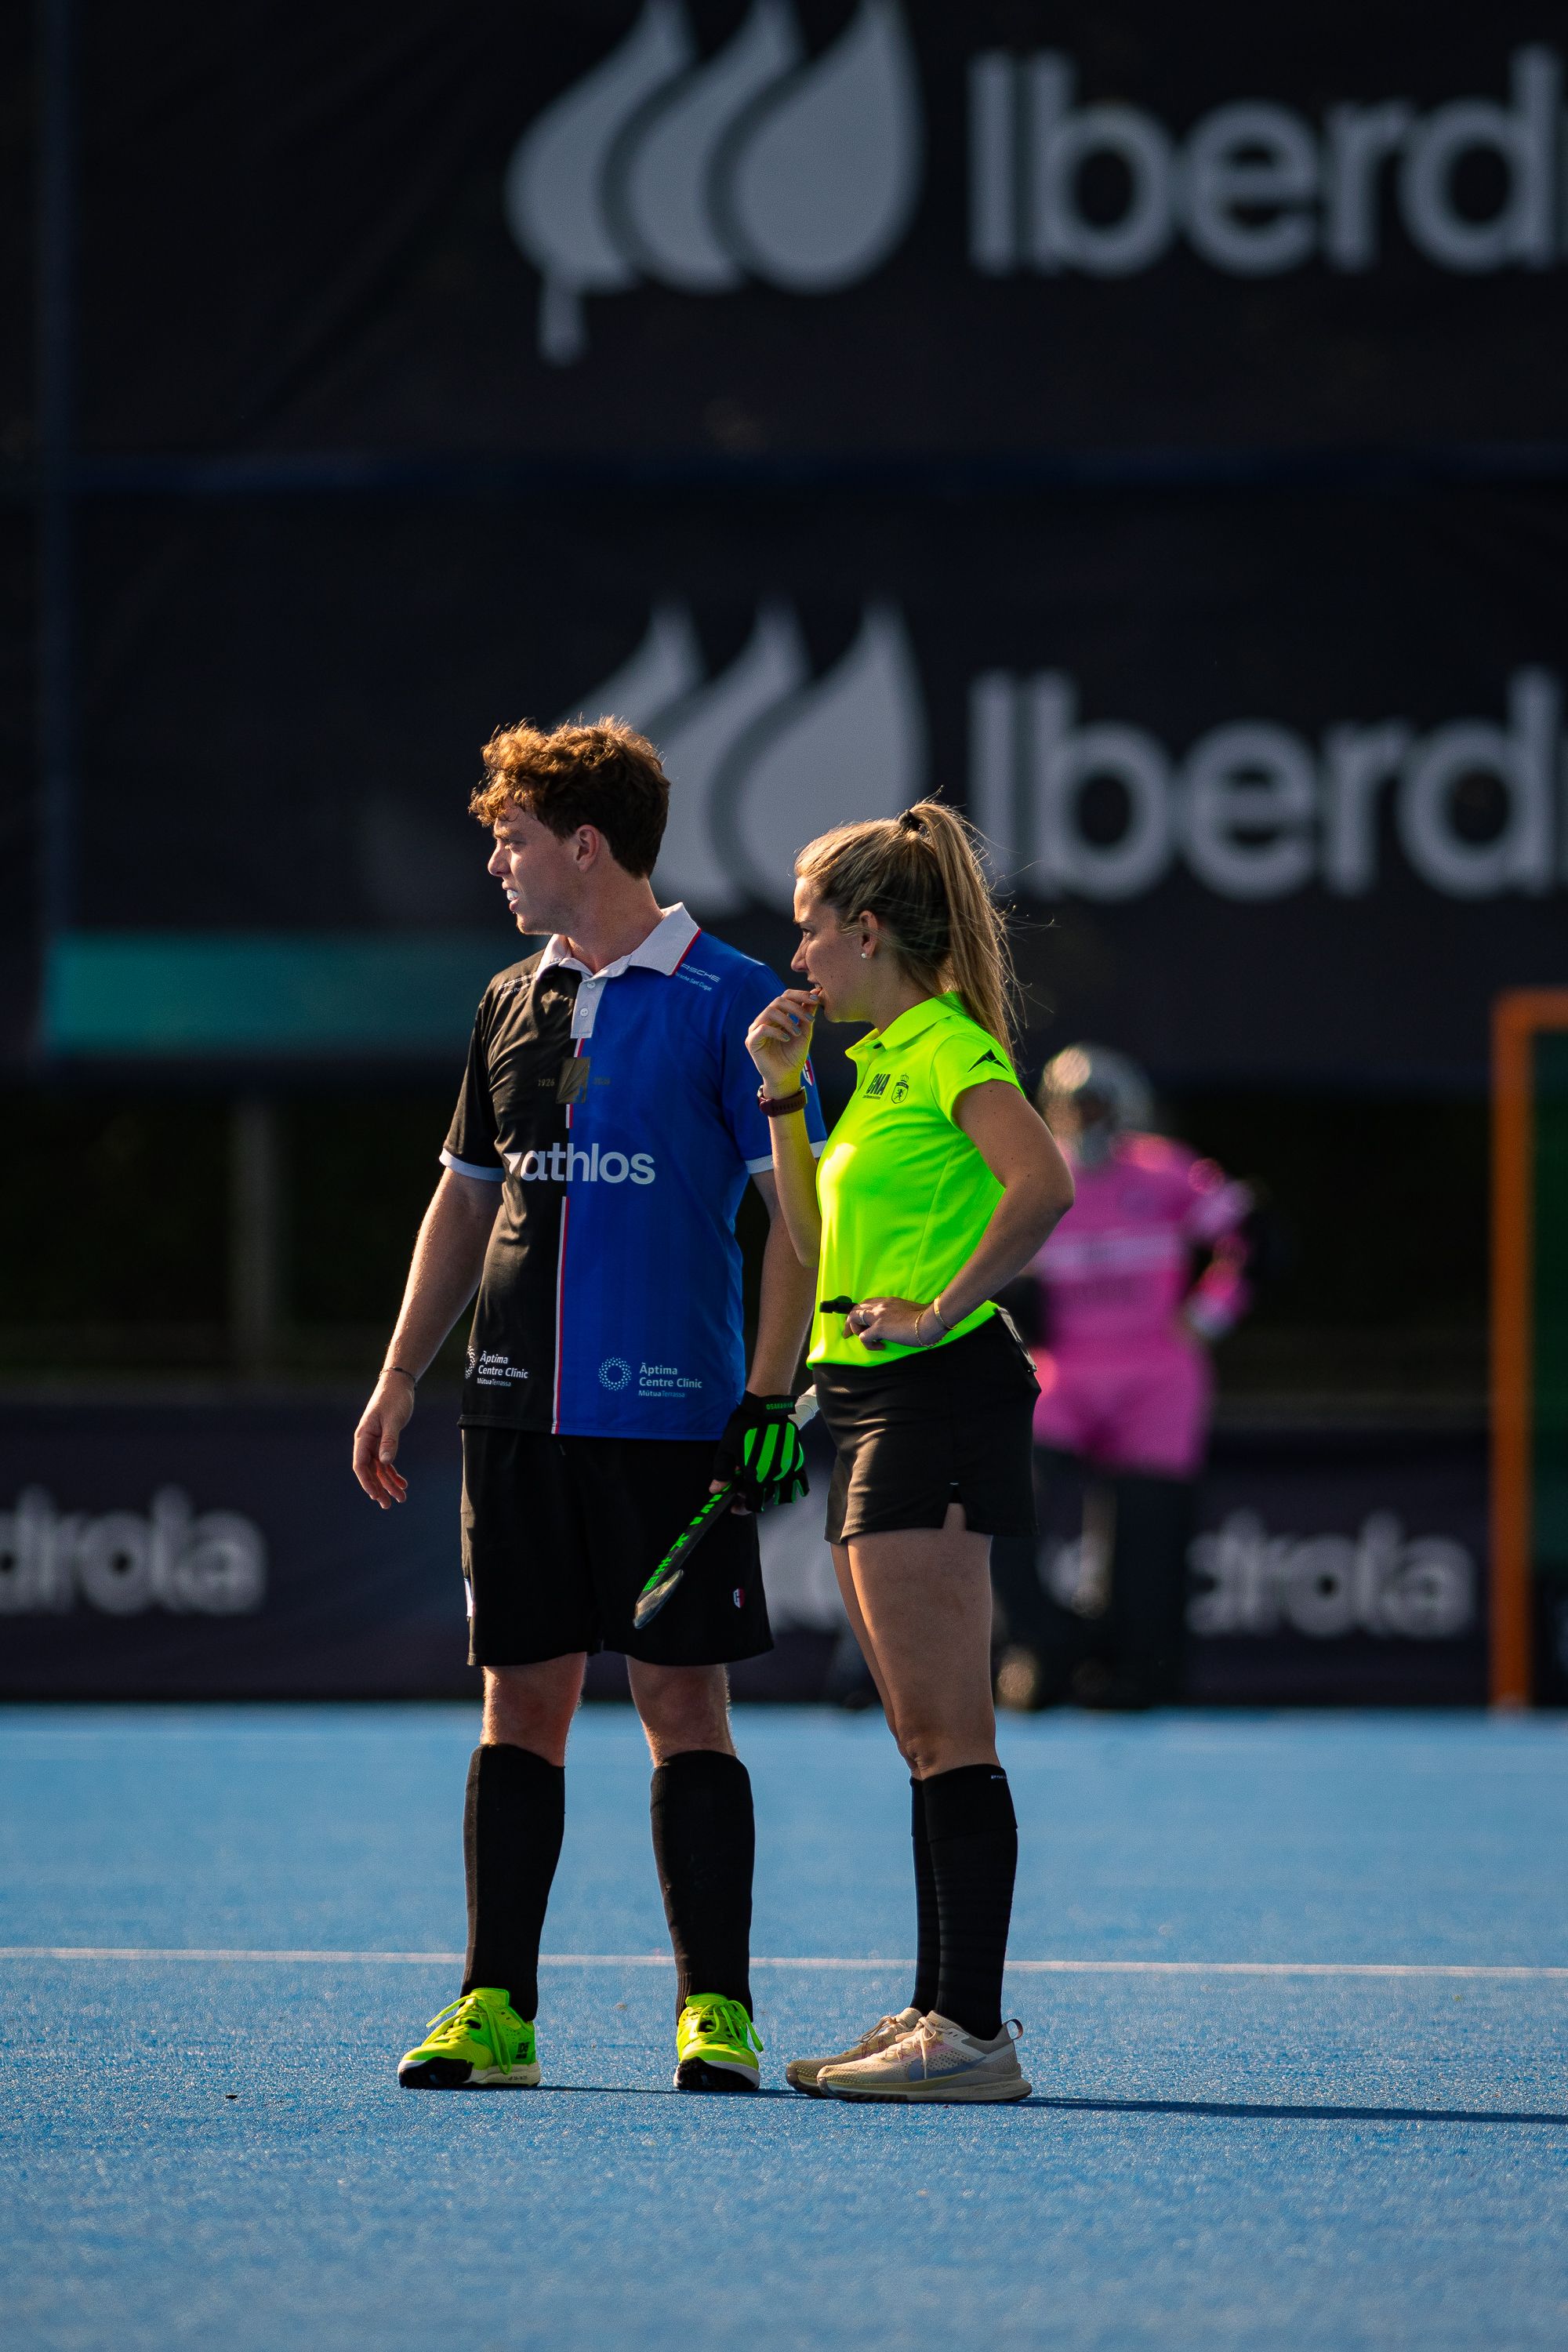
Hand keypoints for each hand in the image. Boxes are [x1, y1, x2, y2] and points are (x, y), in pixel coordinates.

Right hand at [352, 1372, 414, 1507]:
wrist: (398, 1385)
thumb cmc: (393, 1400)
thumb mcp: (393, 1420)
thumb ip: (389, 1441)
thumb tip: (385, 1463)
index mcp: (363, 1436)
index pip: (360, 1464)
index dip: (366, 1482)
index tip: (375, 1496)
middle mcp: (367, 1442)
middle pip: (370, 1471)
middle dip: (378, 1488)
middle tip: (388, 1505)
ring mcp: (375, 1443)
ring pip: (380, 1469)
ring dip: (389, 1484)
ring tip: (401, 1498)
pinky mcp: (385, 1442)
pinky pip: (387, 1462)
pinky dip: (394, 1473)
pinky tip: (403, 1483)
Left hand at [712, 1392, 808, 1509]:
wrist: (765, 1407)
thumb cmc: (743, 1427)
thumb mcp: (726, 1450)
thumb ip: (722, 1473)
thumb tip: (715, 1490)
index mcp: (755, 1477)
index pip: (752, 1504)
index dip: (743, 1507)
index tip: (735, 1505)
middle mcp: (773, 1477)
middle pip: (766, 1499)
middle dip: (754, 1498)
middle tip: (744, 1489)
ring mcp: (787, 1470)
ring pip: (783, 1493)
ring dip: (772, 1493)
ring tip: (762, 1485)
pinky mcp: (797, 1460)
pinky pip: (801, 1481)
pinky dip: (794, 1487)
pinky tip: (784, 1483)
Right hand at [745, 988, 819, 1098]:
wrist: (786, 1077)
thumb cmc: (794, 1056)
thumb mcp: (804, 1032)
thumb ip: (807, 1013)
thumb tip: (816, 993)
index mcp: (778, 1015)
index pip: (786, 996)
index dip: (800, 995)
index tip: (816, 999)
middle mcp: (765, 1019)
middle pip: (778, 1001)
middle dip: (797, 1008)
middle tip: (810, 1019)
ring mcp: (756, 1029)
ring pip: (770, 1012)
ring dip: (788, 1020)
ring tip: (797, 1033)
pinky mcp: (751, 1041)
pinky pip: (762, 1029)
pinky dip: (777, 1031)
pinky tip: (787, 1039)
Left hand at [840, 1297, 931, 1350]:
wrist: (930, 1321)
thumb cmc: (925, 1318)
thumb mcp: (908, 1310)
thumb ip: (898, 1313)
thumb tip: (896, 1323)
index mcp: (888, 1301)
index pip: (866, 1303)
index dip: (859, 1313)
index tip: (859, 1322)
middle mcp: (880, 1305)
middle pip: (855, 1309)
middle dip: (850, 1322)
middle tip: (849, 1334)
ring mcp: (878, 1315)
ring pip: (853, 1319)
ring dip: (857, 1331)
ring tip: (869, 1340)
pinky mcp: (879, 1327)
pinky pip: (863, 1337)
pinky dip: (868, 1345)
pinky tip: (880, 1347)